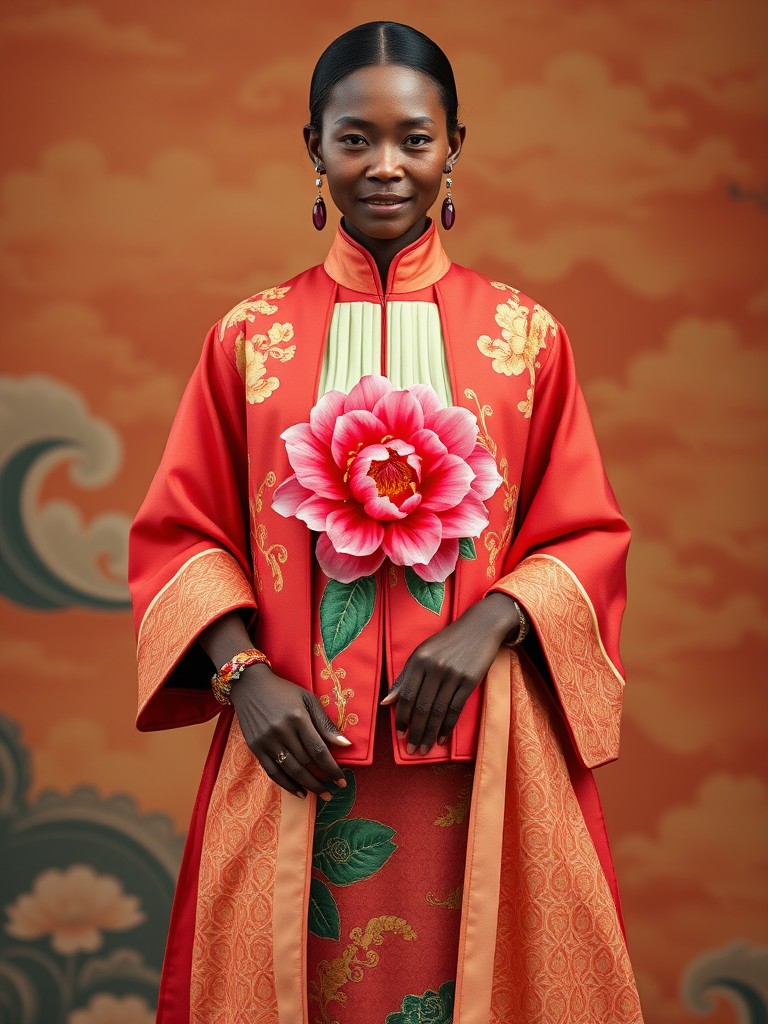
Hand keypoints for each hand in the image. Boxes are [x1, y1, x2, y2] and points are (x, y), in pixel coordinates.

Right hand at [230, 663, 350, 799]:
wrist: (249, 686)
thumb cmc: (284, 692)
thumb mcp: (308, 700)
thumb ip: (325, 723)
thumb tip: (346, 745)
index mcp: (297, 717)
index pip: (318, 749)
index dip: (332, 768)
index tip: (342, 781)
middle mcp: (281, 731)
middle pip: (305, 762)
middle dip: (322, 779)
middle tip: (334, 790)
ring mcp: (266, 740)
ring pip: (290, 770)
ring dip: (308, 786)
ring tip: (321, 794)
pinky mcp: (255, 748)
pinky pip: (273, 772)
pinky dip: (287, 785)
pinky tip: (300, 792)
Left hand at [381, 592, 518, 754]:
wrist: (480, 627)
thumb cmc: (447, 642)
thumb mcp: (423, 653)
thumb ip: (405, 677)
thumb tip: (387, 702)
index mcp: (419, 659)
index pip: (406, 695)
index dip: (401, 718)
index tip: (399, 735)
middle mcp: (434, 667)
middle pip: (421, 707)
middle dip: (415, 732)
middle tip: (411, 750)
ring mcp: (453, 674)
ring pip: (438, 711)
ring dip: (429, 733)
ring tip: (424, 749)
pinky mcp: (469, 681)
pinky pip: (455, 709)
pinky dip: (447, 726)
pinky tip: (441, 738)